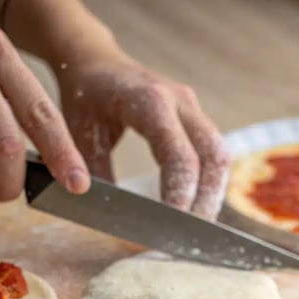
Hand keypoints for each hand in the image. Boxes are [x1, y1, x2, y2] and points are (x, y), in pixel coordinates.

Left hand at [57, 51, 229, 219]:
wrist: (95, 61)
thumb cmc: (84, 97)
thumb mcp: (78, 134)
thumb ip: (93, 173)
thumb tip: (107, 215)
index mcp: (150, 102)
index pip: (181, 156)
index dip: (181, 195)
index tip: (171, 228)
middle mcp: (180, 101)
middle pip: (214, 156)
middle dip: (206, 200)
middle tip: (189, 237)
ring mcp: (193, 108)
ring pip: (220, 155)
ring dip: (212, 194)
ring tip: (194, 228)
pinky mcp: (196, 118)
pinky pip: (214, 153)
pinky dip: (209, 183)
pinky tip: (195, 207)